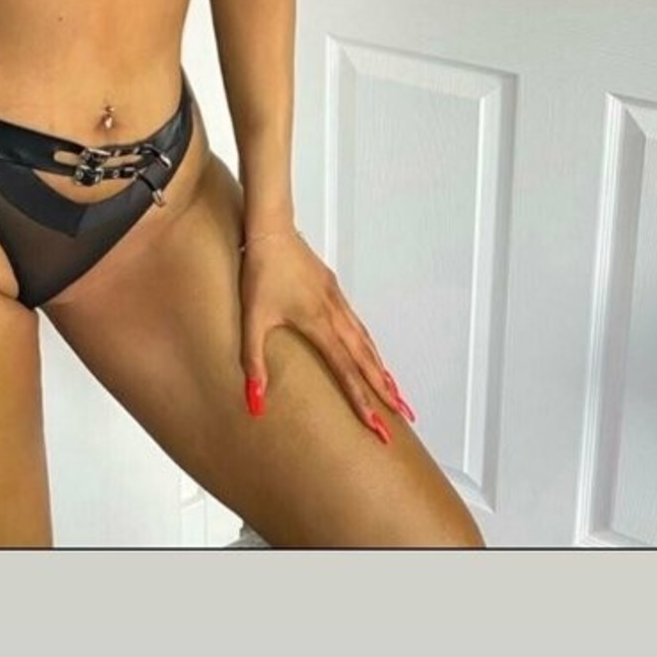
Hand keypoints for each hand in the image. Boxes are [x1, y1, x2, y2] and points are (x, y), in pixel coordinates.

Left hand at [238, 228, 415, 442]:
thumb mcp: (252, 320)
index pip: (346, 372)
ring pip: (367, 342)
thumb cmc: (261, 272)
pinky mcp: (334, 292)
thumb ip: (253, 362)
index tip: (377, 426)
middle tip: (404, 416)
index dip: (362, 401)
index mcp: (319, 324)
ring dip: (382, 370)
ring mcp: (337, 302)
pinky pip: (359, 326)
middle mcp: (335, 315)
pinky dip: (370, 347)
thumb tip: (254, 401)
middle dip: (386, 392)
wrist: (272, 230)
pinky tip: (371, 355)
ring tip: (396, 393)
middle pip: (367, 360)